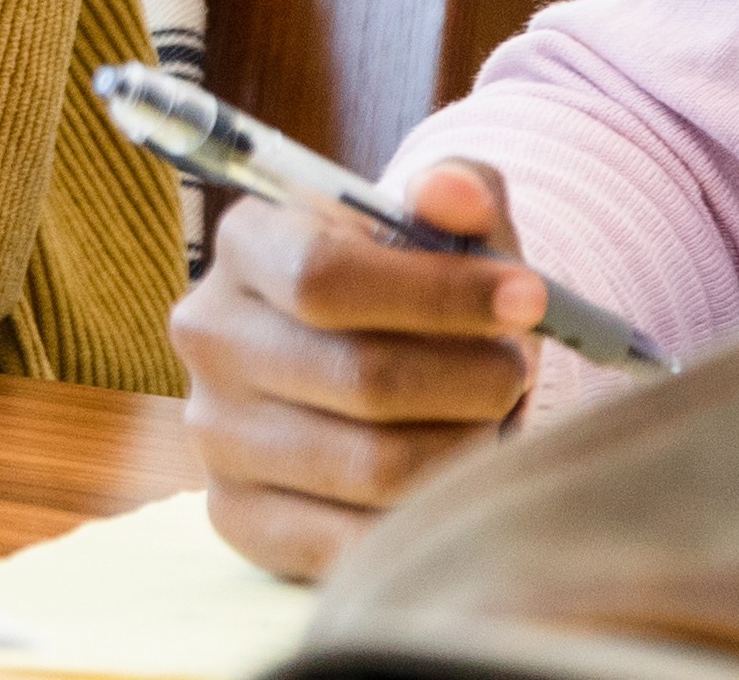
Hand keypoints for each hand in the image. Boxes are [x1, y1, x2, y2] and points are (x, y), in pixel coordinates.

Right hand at [176, 160, 556, 579]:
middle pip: (363, 378)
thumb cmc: (421, 295)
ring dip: (464, 448)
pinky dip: (426, 517)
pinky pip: (355, 543)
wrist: (381, 373)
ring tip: (485, 422)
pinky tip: (449, 478)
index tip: (528, 299)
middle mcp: (211, 336)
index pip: (325, 277)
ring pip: (374, 467)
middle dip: (474, 378)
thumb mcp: (448, 231)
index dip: (441, 293)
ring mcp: (214, 433)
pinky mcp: (235, 516)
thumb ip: (462, 194)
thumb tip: (451, 195)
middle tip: (516, 373)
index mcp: (247, 244)